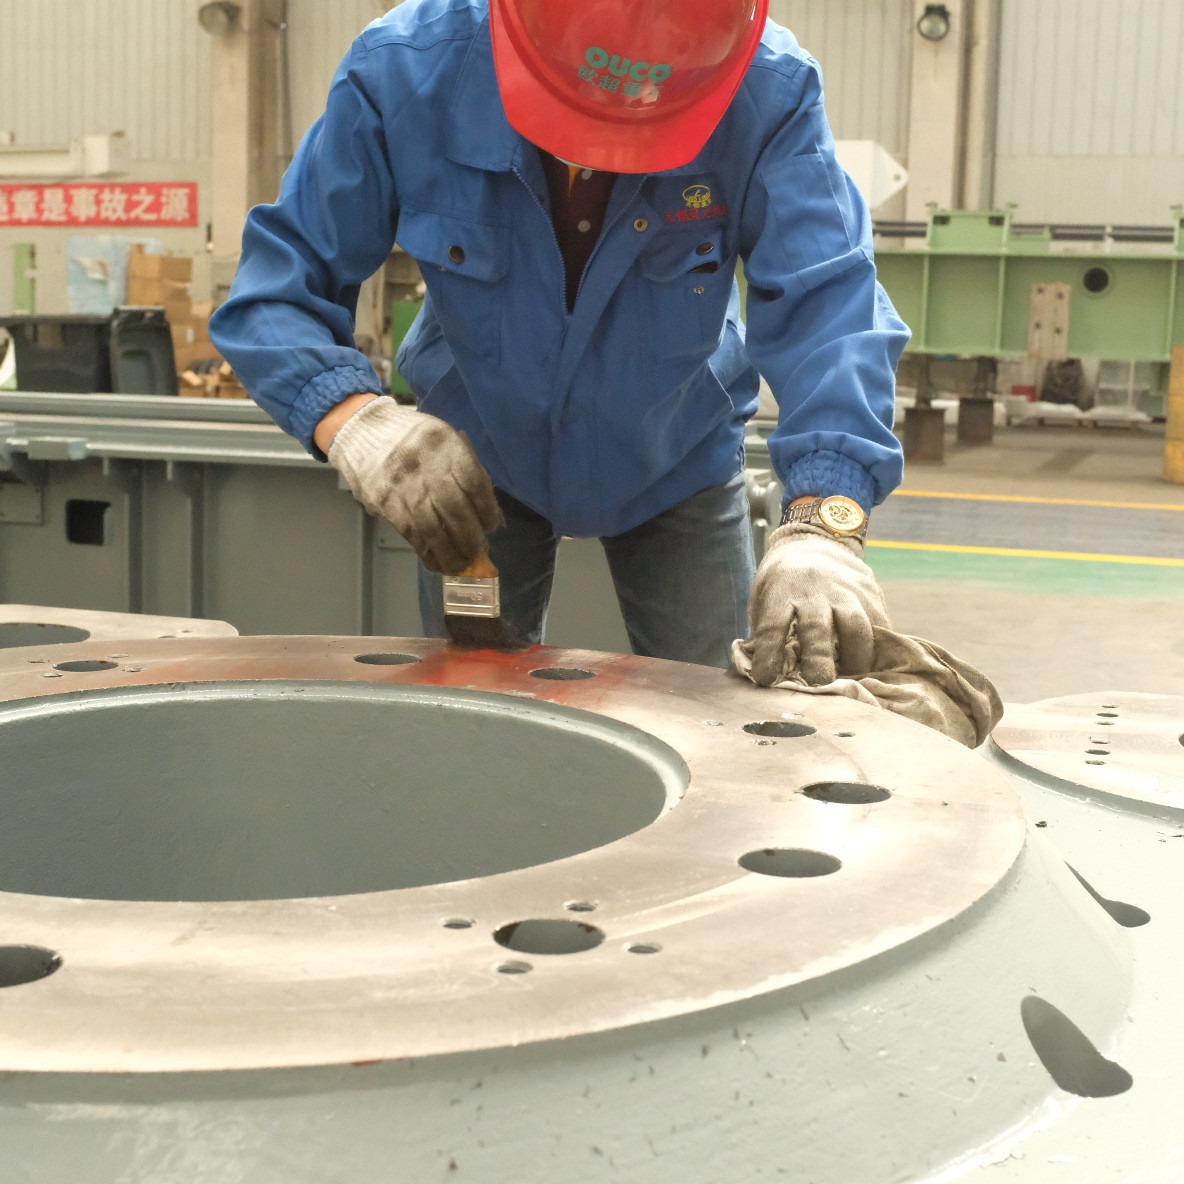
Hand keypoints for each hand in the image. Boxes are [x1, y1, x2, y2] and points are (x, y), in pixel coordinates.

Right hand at [327, 398, 502, 573]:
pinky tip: (437, 562)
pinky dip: (427, 553)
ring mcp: (404, 487)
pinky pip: (411, 534)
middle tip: (478, 552)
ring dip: (450, 553)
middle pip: (455, 510)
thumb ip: (466, 471)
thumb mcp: (444, 439)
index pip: (474, 483)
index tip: (491, 525)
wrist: (362, 429)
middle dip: (470, 537)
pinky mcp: (386, 503)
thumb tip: (489, 513)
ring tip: (461, 566)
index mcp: (446, 446)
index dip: (487, 509)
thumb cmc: (413, 437)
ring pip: (432, 529)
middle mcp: (426, 467)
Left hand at [742, 522, 889, 685]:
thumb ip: (766, 634)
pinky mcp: (870, 591)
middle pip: (816, 627)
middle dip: (818, 658)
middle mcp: (813, 589)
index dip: (769, 654)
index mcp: (781, 591)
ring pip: (856, 625)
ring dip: (855, 657)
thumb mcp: (765, 600)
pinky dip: (877, 647)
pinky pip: (879, 623)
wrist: (815, 544)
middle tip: (819, 682)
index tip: (767, 678)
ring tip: (852, 677)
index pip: (771, 626)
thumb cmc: (784, 586)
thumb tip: (771, 677)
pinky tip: (871, 663)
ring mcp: (845, 589)